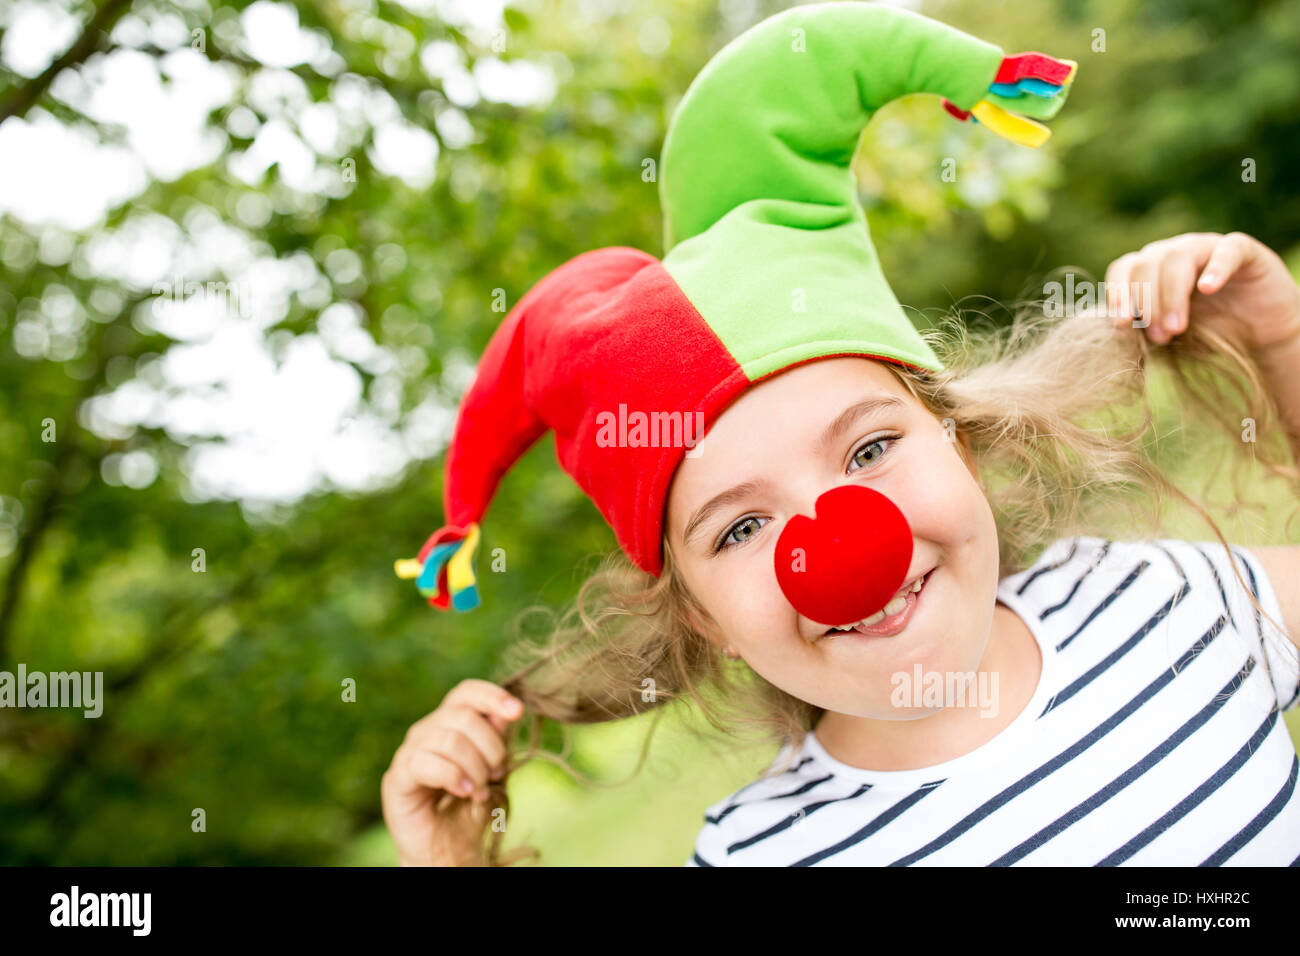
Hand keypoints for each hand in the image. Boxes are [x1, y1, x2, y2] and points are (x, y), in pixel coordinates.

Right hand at [380, 678, 523, 865]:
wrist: (447, 850)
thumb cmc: (469, 808)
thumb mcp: (491, 770)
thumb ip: (496, 740)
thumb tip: (506, 713)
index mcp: (449, 723)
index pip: (466, 692)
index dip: (492, 696)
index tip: (517, 712)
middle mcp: (426, 731)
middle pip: (464, 716)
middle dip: (491, 747)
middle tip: (496, 774)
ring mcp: (408, 752)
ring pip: (449, 740)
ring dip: (475, 768)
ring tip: (480, 791)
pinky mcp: (397, 778)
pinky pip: (425, 763)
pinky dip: (453, 777)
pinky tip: (465, 793)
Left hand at [1103, 231, 1299, 351]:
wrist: (1258, 335)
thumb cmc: (1206, 332)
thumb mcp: (1167, 332)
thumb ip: (1142, 325)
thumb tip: (1116, 329)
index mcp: (1150, 269)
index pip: (1124, 269)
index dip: (1118, 294)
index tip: (1121, 325)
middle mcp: (1175, 253)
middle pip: (1148, 263)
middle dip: (1148, 303)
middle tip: (1158, 337)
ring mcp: (1208, 247)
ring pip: (1179, 257)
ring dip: (1172, 294)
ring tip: (1177, 328)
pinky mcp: (1243, 250)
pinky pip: (1227, 249)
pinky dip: (1216, 267)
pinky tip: (1208, 288)